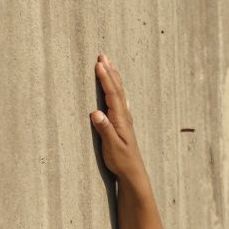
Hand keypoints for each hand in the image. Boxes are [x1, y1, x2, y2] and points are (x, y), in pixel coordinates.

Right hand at [90, 54, 147, 181]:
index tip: (99, 64)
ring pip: (119, 93)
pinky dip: (117, 90)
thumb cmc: (121, 161)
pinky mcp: (123, 124)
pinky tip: (118, 88)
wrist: (133, 173)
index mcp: (120, 120)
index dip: (105, 79)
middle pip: (117, 89)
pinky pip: (120, 101)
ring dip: (114, 78)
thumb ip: (105, 130)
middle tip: (103, 55)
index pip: (112, 95)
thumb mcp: (112, 148)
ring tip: (109, 64)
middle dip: (110, 72)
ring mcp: (124, 120)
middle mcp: (124, 117)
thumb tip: (95, 113)